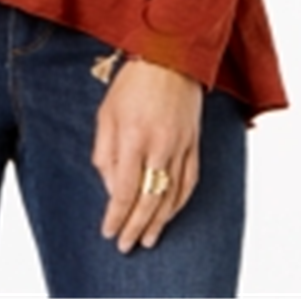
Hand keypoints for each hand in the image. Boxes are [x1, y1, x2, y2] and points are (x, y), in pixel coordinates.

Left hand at [91, 57, 202, 253]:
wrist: (170, 57)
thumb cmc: (132, 83)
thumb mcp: (107, 113)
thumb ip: (105, 152)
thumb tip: (111, 188)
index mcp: (133, 136)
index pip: (124, 189)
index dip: (116, 215)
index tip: (109, 231)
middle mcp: (159, 145)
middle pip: (148, 199)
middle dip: (136, 226)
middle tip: (127, 245)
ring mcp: (181, 146)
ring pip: (171, 195)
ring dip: (159, 221)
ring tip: (149, 239)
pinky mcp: (195, 143)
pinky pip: (189, 182)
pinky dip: (179, 203)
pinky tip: (169, 214)